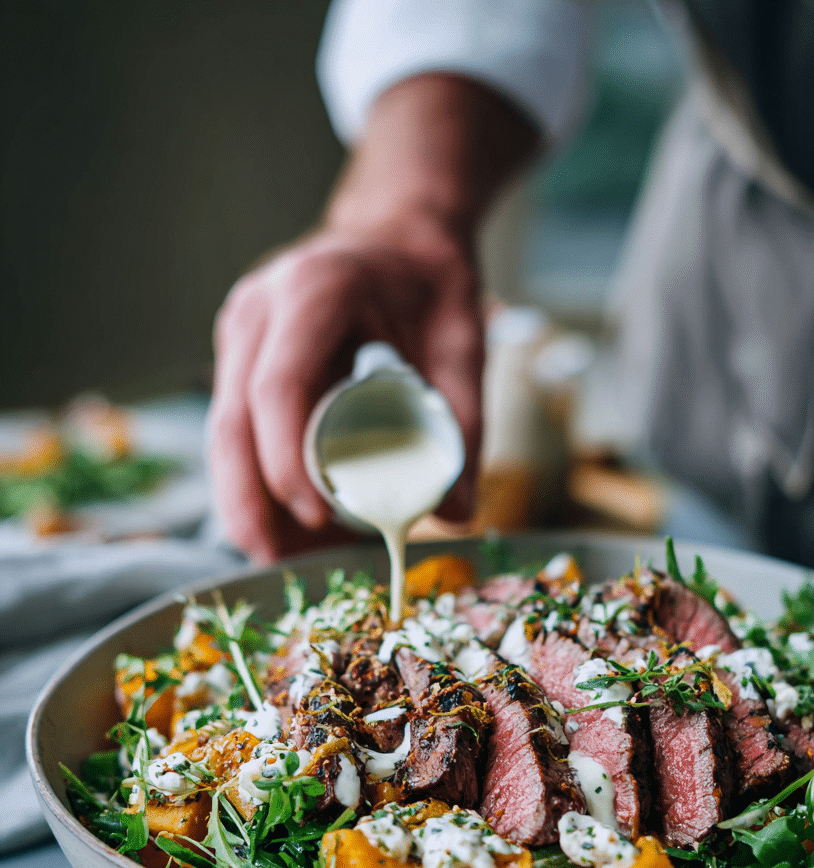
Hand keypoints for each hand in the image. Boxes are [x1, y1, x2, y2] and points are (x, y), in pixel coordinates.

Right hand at [207, 72, 537, 561]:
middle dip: (247, 500)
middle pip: (232, 421)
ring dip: (245, 500)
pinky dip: (256, 482)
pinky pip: (237, 432)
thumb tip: (459, 512)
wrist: (396, 233)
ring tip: (284, 557)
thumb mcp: (464, 339)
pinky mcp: (241, 361)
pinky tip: (285, 525)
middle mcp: (259, 311)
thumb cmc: (428, 279)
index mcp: (311, 291)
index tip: (316, 515)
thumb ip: (463, 423)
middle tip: (274, 563)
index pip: (277, 387)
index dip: (286, 459)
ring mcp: (242, 336)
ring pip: (224, 433)